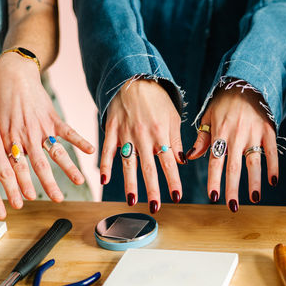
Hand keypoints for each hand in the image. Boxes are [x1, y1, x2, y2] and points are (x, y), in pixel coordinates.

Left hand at [0, 52, 94, 201]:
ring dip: (69, 169)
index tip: (25, 200)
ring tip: (79, 182)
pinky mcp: (52, 117)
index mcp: (8, 139)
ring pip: (56, 153)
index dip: (20, 185)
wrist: (11, 73)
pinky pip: (68, 132)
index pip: (16, 167)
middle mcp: (25, 136)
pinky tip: (91, 151)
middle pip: (39, 166)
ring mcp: (41, 128)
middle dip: (48, 185)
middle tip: (56, 200)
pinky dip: (80, 141)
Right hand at [103, 78, 183, 211]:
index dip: (173, 180)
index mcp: (161, 133)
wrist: (133, 78)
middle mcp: (144, 136)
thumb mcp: (173, 118)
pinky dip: (104, 165)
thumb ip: (176, 141)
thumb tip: (182, 161)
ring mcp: (126, 134)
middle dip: (153, 190)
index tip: (177, 197)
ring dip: (130, 184)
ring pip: (129, 164)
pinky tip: (104, 180)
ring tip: (133, 201)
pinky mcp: (111, 130)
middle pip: (149, 168)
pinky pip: (107, 150)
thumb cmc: (156, 99)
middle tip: (156, 207)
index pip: (169, 162)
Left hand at [188, 83, 276, 211]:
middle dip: (233, 188)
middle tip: (232, 206)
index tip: (212, 197)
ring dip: (254, 182)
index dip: (214, 180)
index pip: (215, 162)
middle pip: (234, 167)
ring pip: (254, 162)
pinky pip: (271, 152)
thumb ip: (201, 139)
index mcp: (220, 133)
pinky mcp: (269, 130)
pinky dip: (273, 166)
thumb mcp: (208, 117)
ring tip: (255, 199)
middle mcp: (236, 135)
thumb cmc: (223, 102)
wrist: (246, 82)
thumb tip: (190, 158)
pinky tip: (273, 181)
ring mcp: (254, 133)